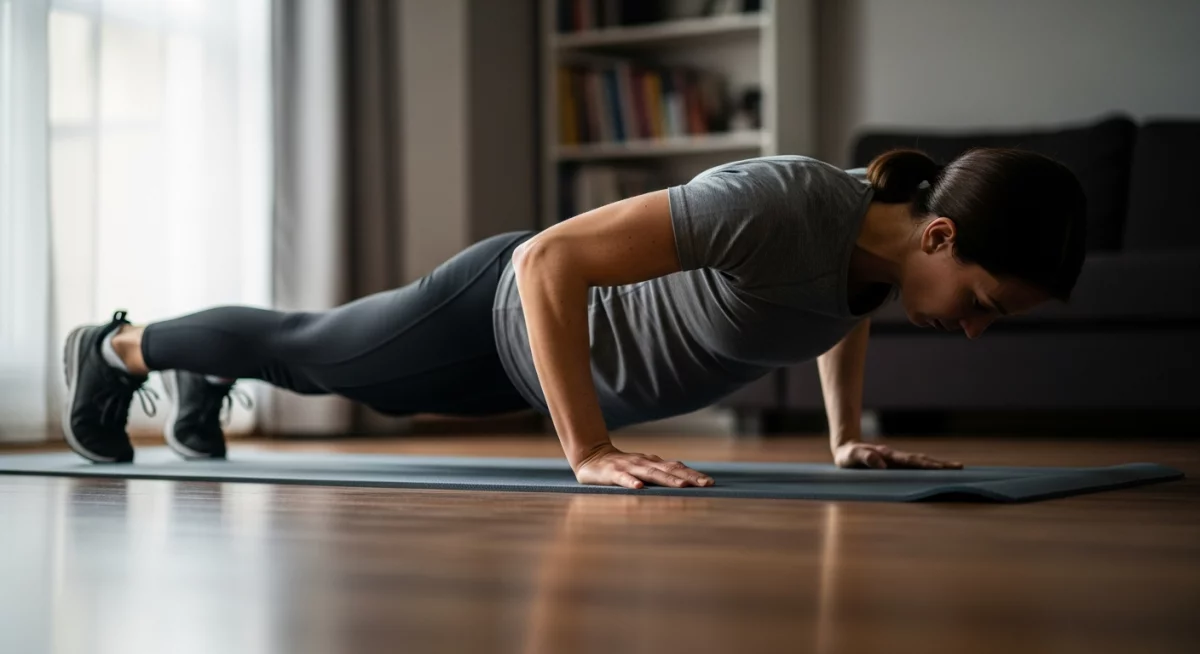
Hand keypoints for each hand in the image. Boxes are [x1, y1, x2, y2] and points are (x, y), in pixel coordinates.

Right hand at [574, 444, 713, 488]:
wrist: (592, 456)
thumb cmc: (622, 466)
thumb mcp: (644, 467)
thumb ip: (661, 472)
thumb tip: (686, 479)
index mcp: (653, 463)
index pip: (677, 468)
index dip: (694, 474)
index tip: (710, 482)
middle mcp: (644, 463)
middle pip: (670, 470)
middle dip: (689, 477)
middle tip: (706, 484)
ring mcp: (629, 467)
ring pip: (651, 474)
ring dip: (668, 480)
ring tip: (683, 486)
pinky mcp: (613, 473)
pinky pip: (623, 479)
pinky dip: (631, 482)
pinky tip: (639, 488)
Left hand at [834, 442, 962, 469]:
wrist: (846, 447)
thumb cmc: (847, 455)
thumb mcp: (851, 456)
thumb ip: (864, 457)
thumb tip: (882, 463)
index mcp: (887, 455)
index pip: (910, 461)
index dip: (925, 465)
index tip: (940, 468)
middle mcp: (895, 456)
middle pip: (921, 459)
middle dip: (940, 464)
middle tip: (959, 468)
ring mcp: (897, 459)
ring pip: (921, 461)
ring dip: (937, 465)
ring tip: (955, 468)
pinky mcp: (895, 464)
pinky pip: (915, 466)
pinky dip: (928, 467)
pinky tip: (938, 470)